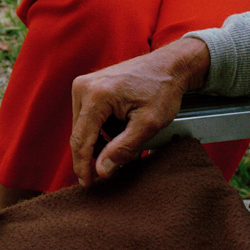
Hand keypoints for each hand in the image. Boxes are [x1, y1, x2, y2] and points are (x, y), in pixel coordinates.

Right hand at [70, 36, 211, 185]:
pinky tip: (120, 129)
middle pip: (79, 134)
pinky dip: (102, 129)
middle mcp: (83, 87)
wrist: (169, 65)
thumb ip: (123, 148)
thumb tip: (102, 170)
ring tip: (125, 142)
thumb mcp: (149, 124)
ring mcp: (83, 85)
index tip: (87, 184)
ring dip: (100, 141)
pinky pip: (87, 116)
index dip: (83, 166)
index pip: (81, 140)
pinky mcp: (87, 86)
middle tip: (114, 167)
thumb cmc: (162, 89)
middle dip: (95, 153)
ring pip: (83, 127)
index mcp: (96, 95)